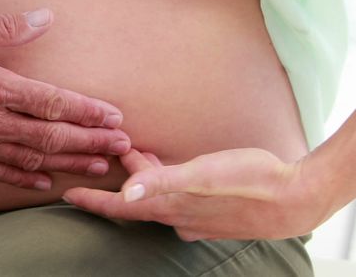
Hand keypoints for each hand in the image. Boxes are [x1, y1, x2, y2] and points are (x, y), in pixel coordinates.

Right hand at [0, 10, 130, 188]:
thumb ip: (3, 28)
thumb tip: (44, 17)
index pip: (53, 102)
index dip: (88, 111)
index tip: (115, 116)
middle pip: (52, 136)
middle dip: (91, 141)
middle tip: (123, 147)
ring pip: (33, 159)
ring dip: (69, 163)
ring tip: (98, 166)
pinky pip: (0, 174)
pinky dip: (27, 180)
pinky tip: (45, 183)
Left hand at [62, 148, 332, 240]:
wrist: (296, 198)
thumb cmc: (251, 182)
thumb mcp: (203, 174)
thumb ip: (162, 181)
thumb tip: (127, 191)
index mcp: (169, 207)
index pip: (119, 208)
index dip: (92, 201)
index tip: (68, 194)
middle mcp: (178, 216)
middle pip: (136, 199)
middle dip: (118, 177)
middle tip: (105, 151)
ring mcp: (196, 217)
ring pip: (157, 196)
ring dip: (144, 174)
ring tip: (136, 148)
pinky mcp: (212, 212)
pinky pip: (178, 197)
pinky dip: (166, 181)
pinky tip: (170, 170)